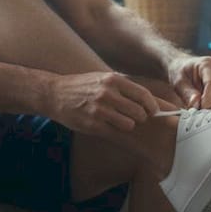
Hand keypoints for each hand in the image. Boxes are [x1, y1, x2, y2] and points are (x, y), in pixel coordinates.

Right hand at [42, 71, 159, 135]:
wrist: (55, 94)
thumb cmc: (83, 86)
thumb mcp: (103, 78)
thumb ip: (123, 86)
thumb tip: (148, 96)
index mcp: (113, 80)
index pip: (143, 94)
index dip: (152, 105)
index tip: (155, 111)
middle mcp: (107, 94)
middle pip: (138, 112)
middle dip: (141, 118)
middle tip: (138, 119)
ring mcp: (99, 110)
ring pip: (129, 125)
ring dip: (128, 126)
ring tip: (122, 123)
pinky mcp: (92, 124)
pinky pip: (114, 133)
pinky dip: (116, 132)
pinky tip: (111, 128)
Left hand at [168, 55, 210, 108]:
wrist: (183, 70)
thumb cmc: (180, 74)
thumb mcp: (178, 83)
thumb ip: (187, 94)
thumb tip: (196, 104)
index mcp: (208, 64)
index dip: (208, 100)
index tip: (199, 109)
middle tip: (198, 112)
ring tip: (201, 110)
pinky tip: (207, 109)